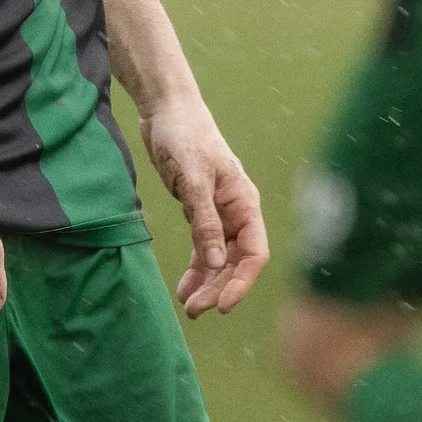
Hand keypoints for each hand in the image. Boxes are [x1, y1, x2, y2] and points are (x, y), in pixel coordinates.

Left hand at [140, 96, 267, 317]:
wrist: (166, 111)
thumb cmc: (184, 136)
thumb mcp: (193, 179)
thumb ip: (204, 221)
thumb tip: (215, 264)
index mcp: (245, 203)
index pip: (254, 253)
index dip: (241, 282)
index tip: (221, 305)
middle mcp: (236, 212)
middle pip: (235, 262)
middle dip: (218, 288)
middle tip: (194, 311)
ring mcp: (218, 214)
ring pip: (218, 259)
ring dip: (206, 283)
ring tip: (189, 308)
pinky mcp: (198, 212)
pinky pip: (202, 249)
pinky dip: (195, 269)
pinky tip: (184, 288)